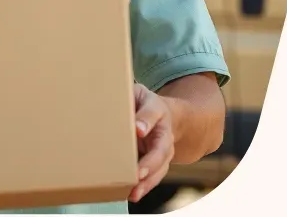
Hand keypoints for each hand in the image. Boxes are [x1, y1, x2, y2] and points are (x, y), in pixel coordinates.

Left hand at [130, 83, 174, 203]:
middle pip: (161, 149)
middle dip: (150, 163)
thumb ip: (130, 98)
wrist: (163, 114)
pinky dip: (145, 186)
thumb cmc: (143, 102)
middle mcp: (164, 132)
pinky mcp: (158, 162)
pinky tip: (132, 193)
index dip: (145, 121)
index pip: (152, 113)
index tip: (138, 129)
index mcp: (157, 109)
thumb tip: (122, 113)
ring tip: (134, 191)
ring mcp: (163, 150)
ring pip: (160, 168)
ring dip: (148, 181)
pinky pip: (154, 176)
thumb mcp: (137, 93)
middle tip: (138, 173)